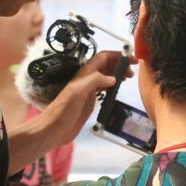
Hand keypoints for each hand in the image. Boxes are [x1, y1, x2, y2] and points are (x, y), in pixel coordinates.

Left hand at [7, 51, 135, 174]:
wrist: (53, 129)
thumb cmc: (62, 111)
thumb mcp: (78, 92)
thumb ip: (95, 80)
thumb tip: (112, 78)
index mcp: (84, 74)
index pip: (103, 58)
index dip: (118, 56)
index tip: (132, 59)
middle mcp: (86, 80)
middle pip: (105, 65)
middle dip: (119, 64)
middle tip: (132, 71)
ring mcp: (87, 91)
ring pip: (105, 76)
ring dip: (116, 74)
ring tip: (127, 78)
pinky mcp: (89, 102)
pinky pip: (103, 89)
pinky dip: (112, 86)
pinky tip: (116, 89)